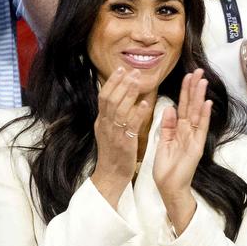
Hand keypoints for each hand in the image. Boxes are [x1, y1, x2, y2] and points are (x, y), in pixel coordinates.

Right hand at [90, 68, 151, 207]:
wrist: (110, 176)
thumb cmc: (113, 154)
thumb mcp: (108, 132)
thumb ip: (111, 116)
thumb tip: (116, 99)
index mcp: (101, 121)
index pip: (103, 96)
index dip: (112, 82)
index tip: (121, 69)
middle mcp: (105, 125)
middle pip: (110, 99)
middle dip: (121, 83)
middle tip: (132, 70)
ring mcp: (113, 134)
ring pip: (119, 109)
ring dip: (128, 93)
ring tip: (137, 80)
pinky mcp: (124, 143)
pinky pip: (130, 126)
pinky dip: (137, 113)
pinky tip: (144, 104)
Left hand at [153, 69, 211, 231]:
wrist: (169, 187)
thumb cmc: (165, 168)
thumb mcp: (163, 143)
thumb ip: (167, 126)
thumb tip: (169, 108)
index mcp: (179, 130)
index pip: (183, 106)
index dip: (185, 91)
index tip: (188, 76)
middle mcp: (189, 131)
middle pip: (192, 106)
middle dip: (194, 88)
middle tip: (199, 71)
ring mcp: (194, 138)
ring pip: (197, 113)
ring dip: (200, 97)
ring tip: (203, 81)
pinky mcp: (196, 146)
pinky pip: (200, 128)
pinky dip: (203, 116)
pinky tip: (206, 103)